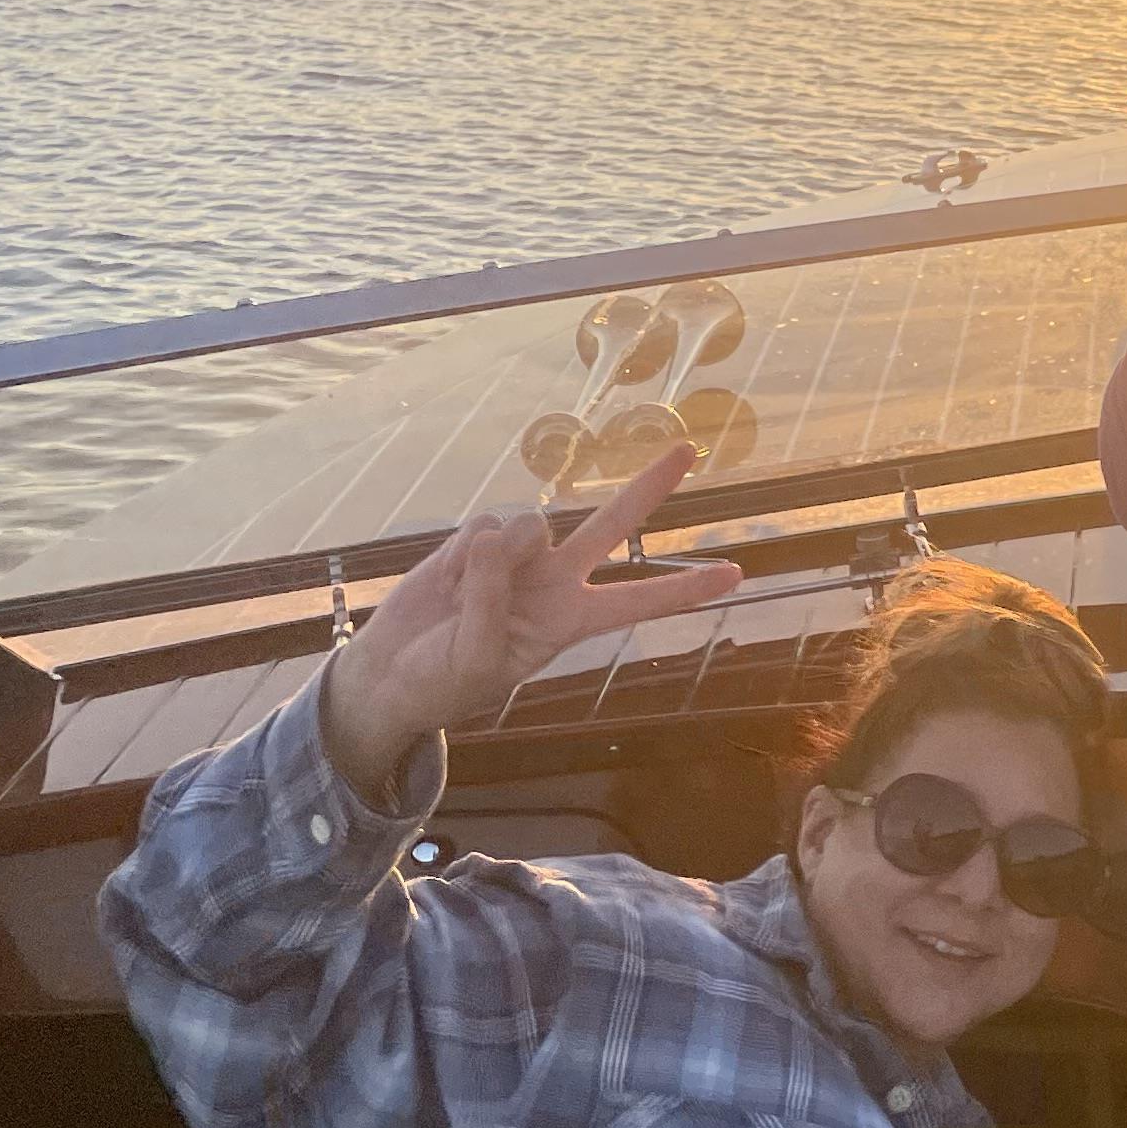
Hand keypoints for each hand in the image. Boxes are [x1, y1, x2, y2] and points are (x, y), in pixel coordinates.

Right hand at [322, 443, 743, 805]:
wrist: (390, 671)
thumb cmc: (444, 679)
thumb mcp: (478, 657)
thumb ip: (496, 597)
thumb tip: (503, 533)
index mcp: (570, 622)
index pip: (638, 603)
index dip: (685, 590)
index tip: (736, 575)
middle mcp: (556, 580)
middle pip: (612, 524)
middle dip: (650, 485)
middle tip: (690, 448)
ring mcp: (520, 554)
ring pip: (527, 524)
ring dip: (493, 560)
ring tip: (465, 600)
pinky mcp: (479, 538)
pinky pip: (482, 526)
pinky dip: (461, 556)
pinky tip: (449, 584)